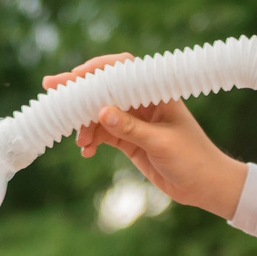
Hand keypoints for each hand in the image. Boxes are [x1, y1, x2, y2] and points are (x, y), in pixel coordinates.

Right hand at [45, 53, 247, 216]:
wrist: (205, 186)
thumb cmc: (193, 159)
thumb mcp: (161, 143)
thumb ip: (131, 128)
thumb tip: (101, 112)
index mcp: (157, 92)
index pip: (124, 68)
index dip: (98, 68)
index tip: (76, 76)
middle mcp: (144, 102)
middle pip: (106, 88)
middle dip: (79, 90)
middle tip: (51, 88)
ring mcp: (135, 120)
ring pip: (100, 113)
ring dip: (84, 124)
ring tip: (79, 140)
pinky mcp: (130, 139)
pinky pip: (103, 134)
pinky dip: (91, 140)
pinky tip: (86, 151)